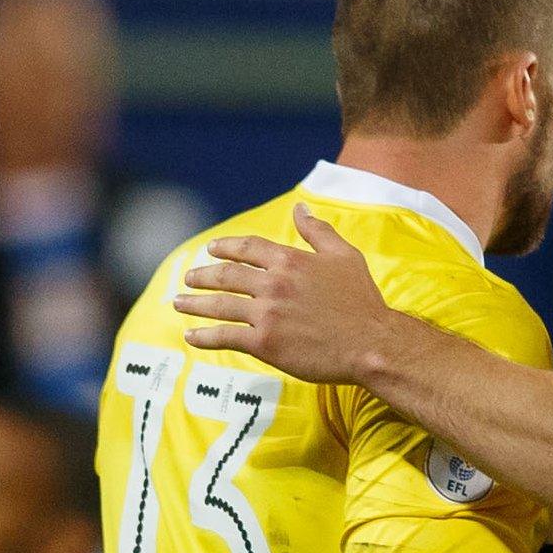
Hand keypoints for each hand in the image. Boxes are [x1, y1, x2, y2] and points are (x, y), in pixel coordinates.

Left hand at [173, 202, 401, 383]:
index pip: (247, 248)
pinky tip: (191, 337)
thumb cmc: (363, 301)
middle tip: (190, 278)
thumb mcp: (345, 257)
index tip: (211, 249)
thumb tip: (300, 208)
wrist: (372, 343)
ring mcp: (266, 314)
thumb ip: (318, 231)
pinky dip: (204, 337)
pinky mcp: (265, 343)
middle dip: (203, 276)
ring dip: (195, 304)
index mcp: (290, 260)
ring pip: (219, 306)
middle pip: (226, 275)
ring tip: (180, 303)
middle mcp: (273, 284)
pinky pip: (225, 337)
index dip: (226, 247)